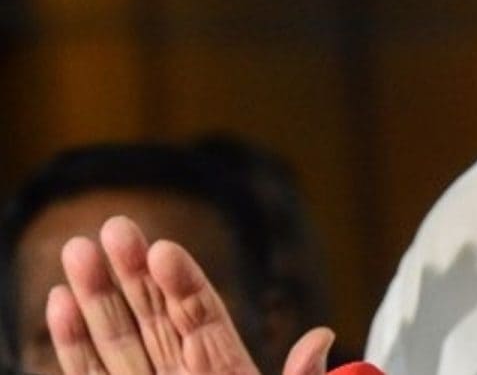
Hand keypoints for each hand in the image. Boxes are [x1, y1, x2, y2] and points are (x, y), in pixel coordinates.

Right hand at [46, 216, 334, 374]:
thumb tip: (323, 335)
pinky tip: (57, 305)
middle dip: (132, 273)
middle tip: (112, 226)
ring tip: (77, 250)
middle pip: (156, 317)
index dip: (185, 283)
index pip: (204, 318)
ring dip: (95, 297)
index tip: (164, 248)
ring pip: (118, 341)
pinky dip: (72, 346)